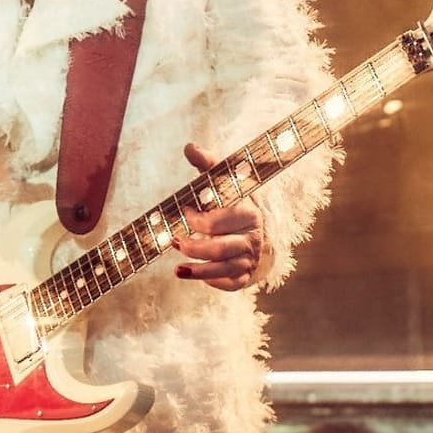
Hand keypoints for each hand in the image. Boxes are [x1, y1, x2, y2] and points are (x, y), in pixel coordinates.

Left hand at [172, 141, 266, 292]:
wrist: (257, 230)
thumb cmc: (233, 202)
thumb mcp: (223, 181)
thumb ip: (207, 164)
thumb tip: (189, 147)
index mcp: (249, 213)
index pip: (220, 220)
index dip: (197, 219)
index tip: (185, 211)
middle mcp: (253, 238)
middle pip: (220, 248)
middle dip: (194, 247)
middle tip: (175, 241)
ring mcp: (250, 259)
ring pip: (223, 269)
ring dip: (198, 270)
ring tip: (177, 268)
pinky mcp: (245, 276)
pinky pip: (230, 285)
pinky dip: (211, 282)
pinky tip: (194, 274)